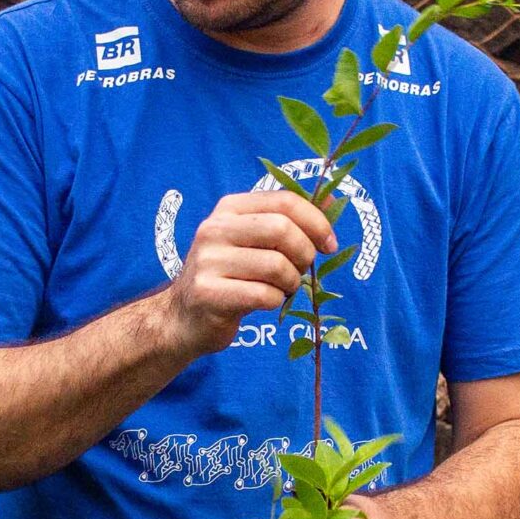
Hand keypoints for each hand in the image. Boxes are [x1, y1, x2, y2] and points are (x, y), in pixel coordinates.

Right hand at [158, 191, 336, 357]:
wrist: (185, 317)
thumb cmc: (230, 276)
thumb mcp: (254, 241)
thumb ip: (289, 221)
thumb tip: (334, 201)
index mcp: (229, 208)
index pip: (284, 201)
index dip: (316, 222)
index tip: (329, 244)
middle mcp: (214, 228)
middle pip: (282, 229)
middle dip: (304, 253)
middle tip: (302, 270)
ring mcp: (208, 261)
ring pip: (276, 265)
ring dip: (292, 282)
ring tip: (283, 288)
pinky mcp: (208, 293)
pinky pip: (263, 295)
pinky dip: (276, 301)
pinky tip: (266, 302)